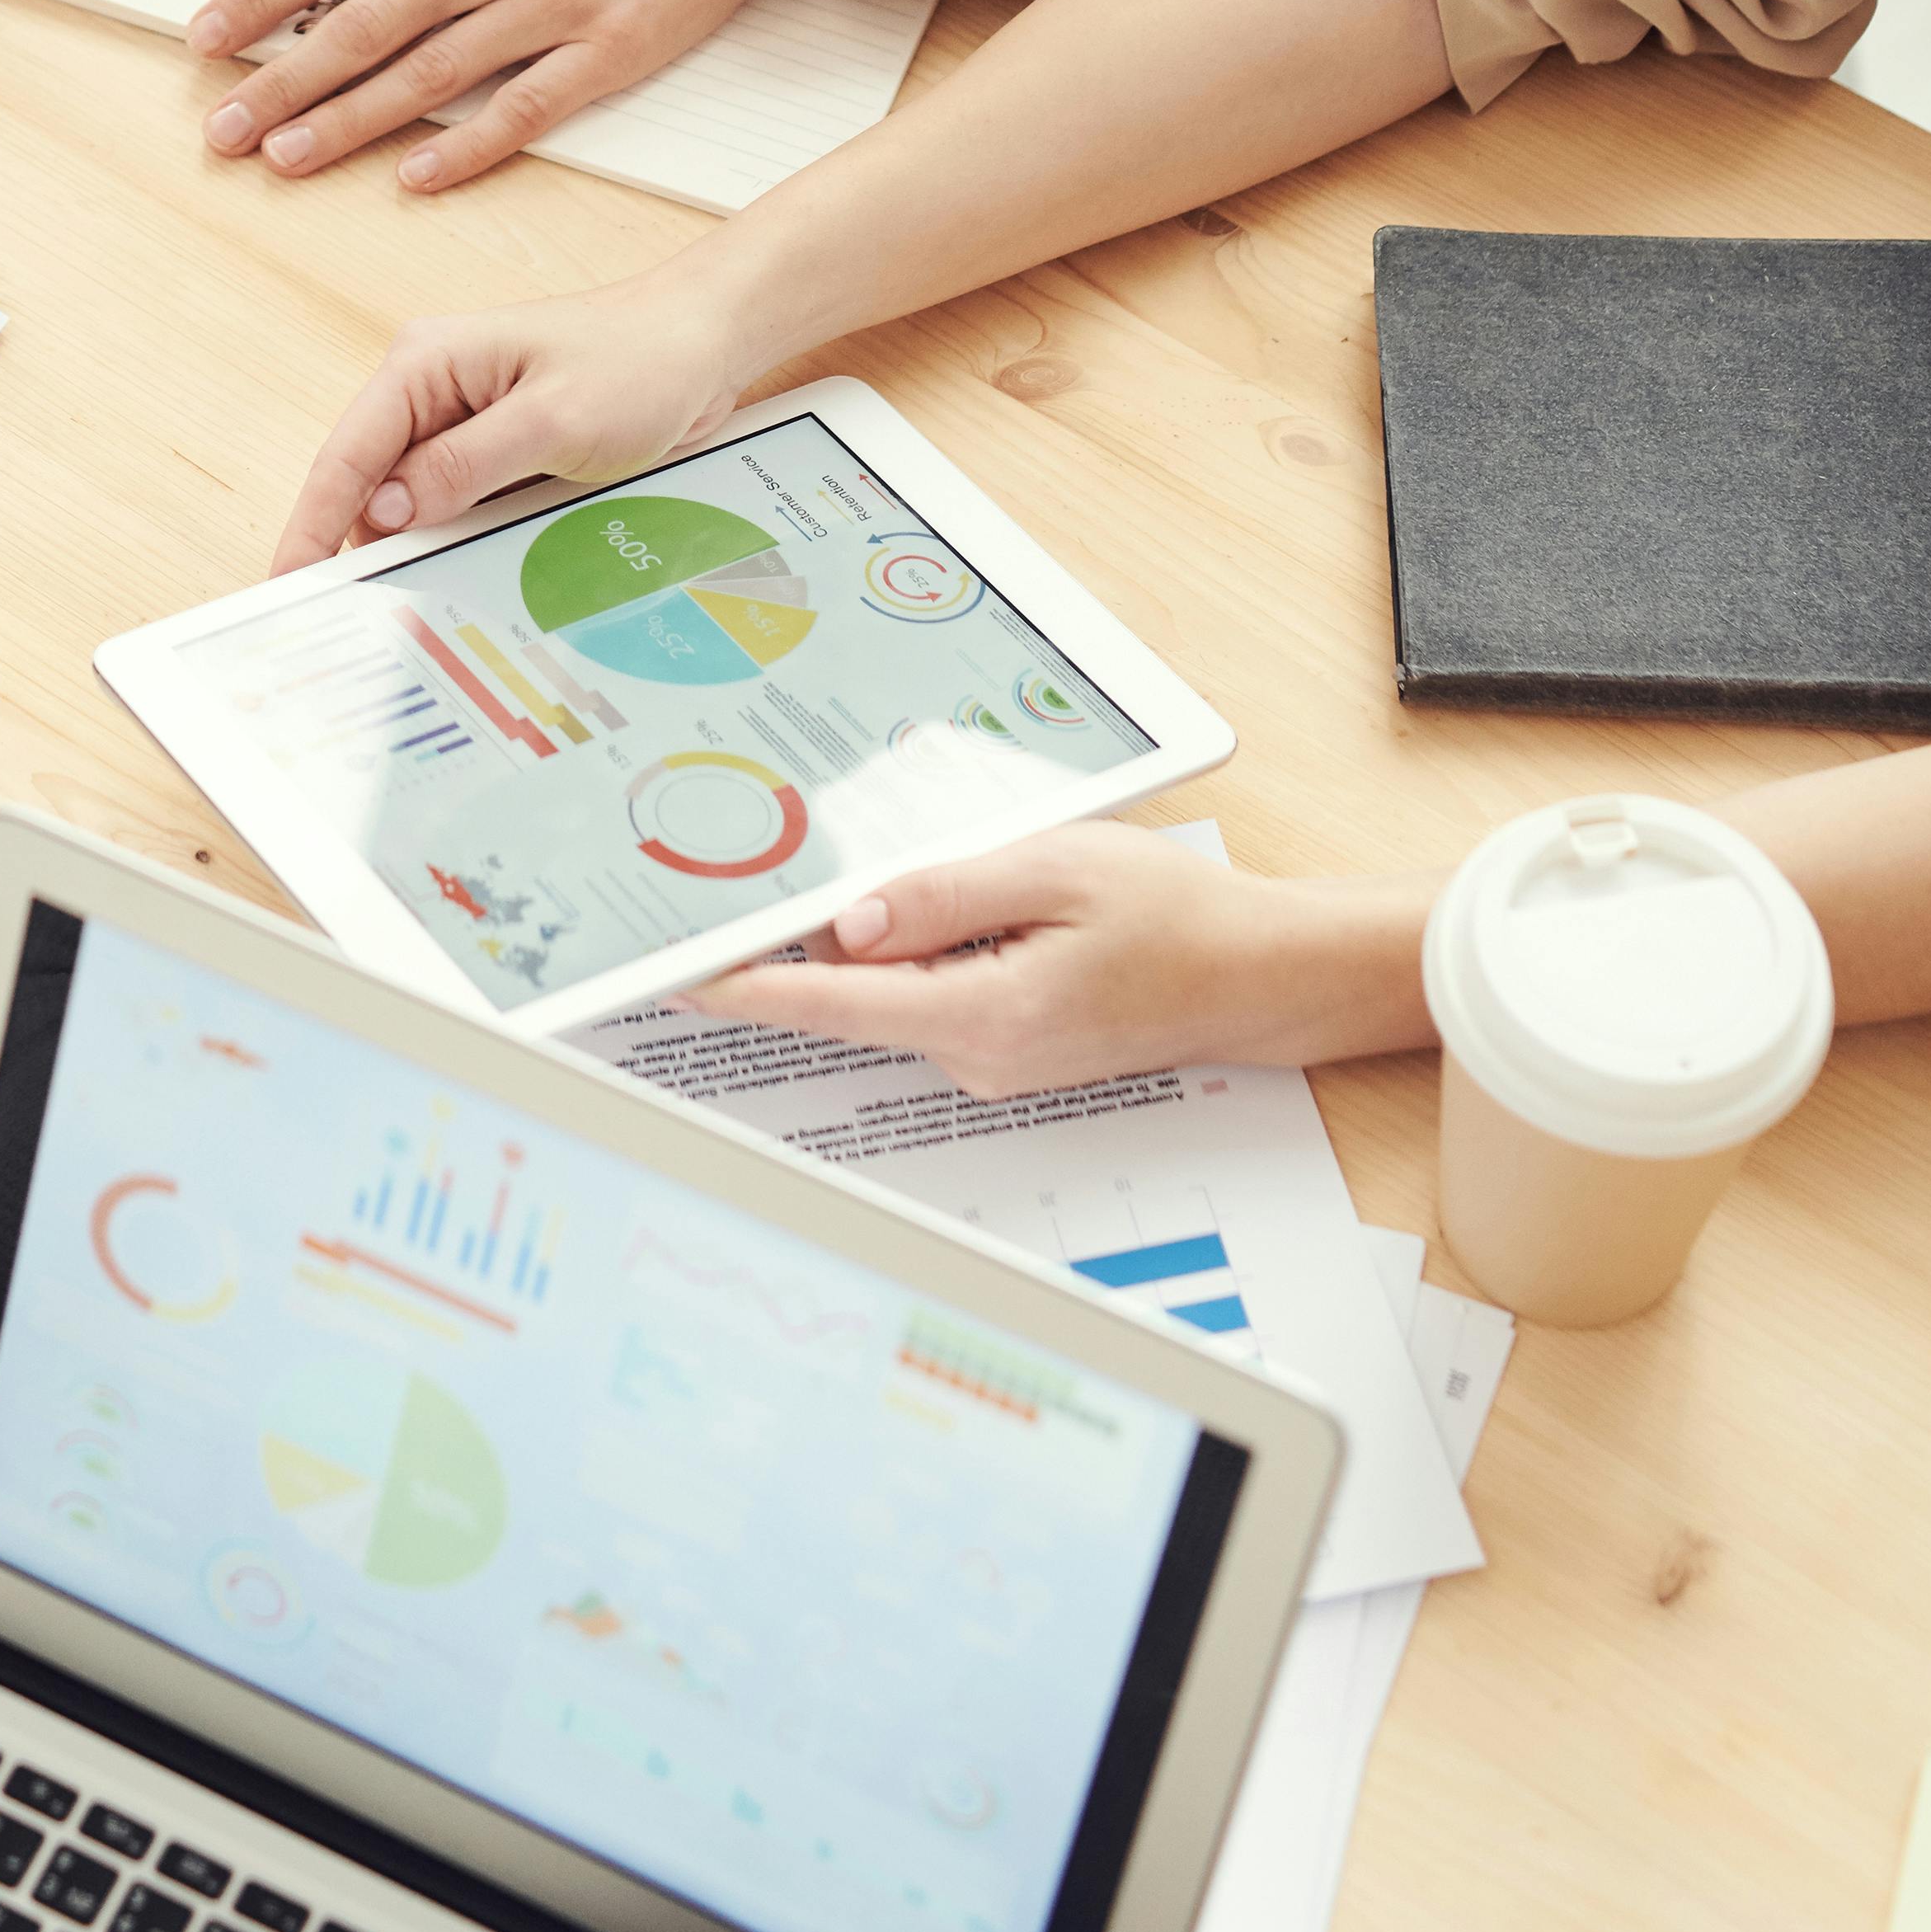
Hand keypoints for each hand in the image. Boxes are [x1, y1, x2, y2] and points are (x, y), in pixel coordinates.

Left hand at [190, 0, 825, 189]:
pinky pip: (523, 110)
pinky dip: (466, 147)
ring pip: (430, 76)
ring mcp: (552, 6)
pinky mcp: (607, 52)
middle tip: (221, 130)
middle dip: (282, 82)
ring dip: (349, 122)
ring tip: (284, 159)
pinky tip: (412, 177)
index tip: (207, 37)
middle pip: (366, 26)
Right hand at [273, 263, 750, 569]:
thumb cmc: (638, 358)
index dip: (313, 522)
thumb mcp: (552, 422)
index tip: (289, 579)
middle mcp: (433, 388)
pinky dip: (452, 539)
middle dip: (356, 545)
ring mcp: (464, 420)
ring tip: (403, 607)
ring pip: (411, 500)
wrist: (704, 345)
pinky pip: (454, 503)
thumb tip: (388, 511)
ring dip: (411, 548)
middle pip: (369, 482)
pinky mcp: (496, 448)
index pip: (348, 452)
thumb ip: (464, 466)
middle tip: (346, 617)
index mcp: (427, 362)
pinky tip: (457, 576)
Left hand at [677, 825, 1427, 1096]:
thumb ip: (945, 896)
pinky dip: (916, 954)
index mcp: (985, 1017)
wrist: (1255, 974)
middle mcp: (977, 1055)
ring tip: (870, 880)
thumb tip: (848, 921)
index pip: (834, 1004)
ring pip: (893, 992)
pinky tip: (941, 908)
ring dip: (871, 942)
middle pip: (854, 998)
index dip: (749, 986)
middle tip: (732, 886)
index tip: (675, 974)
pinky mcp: (1004, 1044)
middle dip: (796, 946)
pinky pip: (931, 996)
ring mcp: (990, 1059)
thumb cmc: (1173, 917)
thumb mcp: (1056, 872)